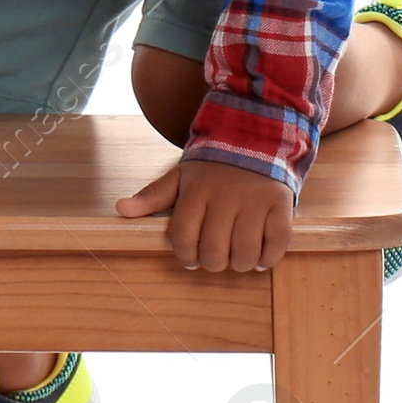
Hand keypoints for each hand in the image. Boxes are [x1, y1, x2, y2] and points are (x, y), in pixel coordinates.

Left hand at [116, 158, 293, 272]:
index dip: (185, 256)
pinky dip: (268, 258)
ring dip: (240, 264)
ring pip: (245, 251)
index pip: (182, 237)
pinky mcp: (280, 203)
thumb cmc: (212, 169)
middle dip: (212, 263)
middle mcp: (225, 195)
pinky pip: (276, 242)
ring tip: (238, 258)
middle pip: (213, 250)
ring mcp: (255, 199)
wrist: (255, 138)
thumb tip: (121, 209)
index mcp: (196, 191)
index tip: (191, 258)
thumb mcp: (179, 177)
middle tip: (216, 259)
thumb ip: (152, 196)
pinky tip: (260, 257)